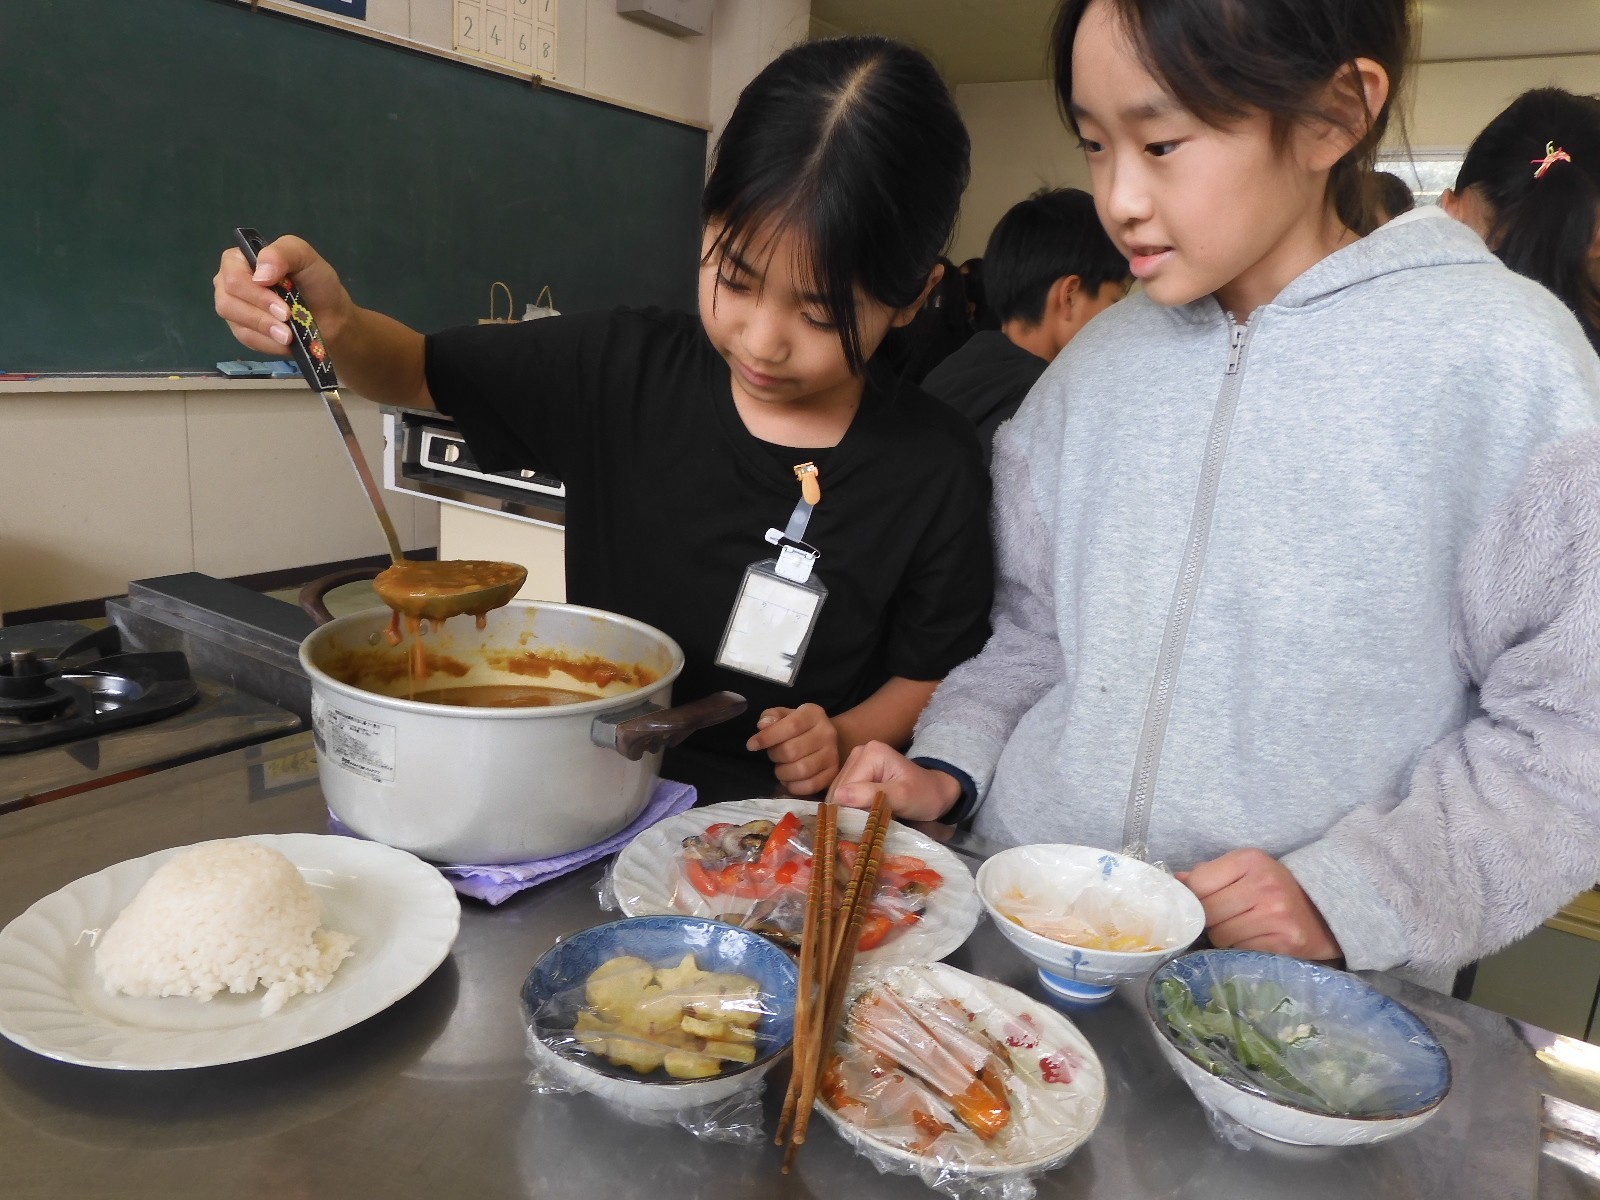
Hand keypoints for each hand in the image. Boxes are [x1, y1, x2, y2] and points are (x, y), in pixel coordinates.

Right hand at [213, 235, 351, 355]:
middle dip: (260, 312)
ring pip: (234, 321)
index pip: (231, 274)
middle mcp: (230, 282)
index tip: (280, 303)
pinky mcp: (243, 331)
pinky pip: (246, 338)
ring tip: (289, 334)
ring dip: (264, 328)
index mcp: (240, 259)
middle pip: (227, 300)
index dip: (253, 291)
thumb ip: (283, 252)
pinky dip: (268, 342)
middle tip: (287, 317)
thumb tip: (260, 275)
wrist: (331, 316)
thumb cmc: (316, 282)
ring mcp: (234, 308)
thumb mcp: (305, 257)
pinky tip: (286, 341)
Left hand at [746, 704, 839, 795]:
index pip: (791, 726)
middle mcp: (827, 733)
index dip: (768, 737)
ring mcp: (833, 755)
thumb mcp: (784, 715)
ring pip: (800, 770)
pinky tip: (789, 780)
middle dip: (775, 756)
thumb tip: (763, 725)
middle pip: (792, 751)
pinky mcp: (833, 774)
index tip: (751, 745)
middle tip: (773, 755)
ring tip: (781, 768)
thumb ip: (771, 717)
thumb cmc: (798, 727)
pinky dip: (794, 786)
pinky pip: (810, 786)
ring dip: (783, 772)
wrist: (824, 740)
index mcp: (814, 714)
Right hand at [826, 741, 962, 820]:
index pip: (845, 788)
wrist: (935, 792)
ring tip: (868, 818)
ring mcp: (856, 761)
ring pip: (839, 793)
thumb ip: (871, 795)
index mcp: (870, 753)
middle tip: (869, 822)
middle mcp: (859, 752)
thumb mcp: (902, 797)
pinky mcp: (855, 772)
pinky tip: (864, 813)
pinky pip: (844, 793)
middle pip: (839, 789)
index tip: (868, 823)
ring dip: (850, 809)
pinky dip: (851, 806)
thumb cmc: (923, 795)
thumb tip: (839, 797)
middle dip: (850, 809)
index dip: (851, 809)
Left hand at [1177, 849, 1341, 959]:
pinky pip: (1241, 951)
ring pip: (1221, 936)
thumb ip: (1209, 875)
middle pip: (1208, 913)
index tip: (1202, 904)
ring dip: (1225, 938)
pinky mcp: (1285, 942)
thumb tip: (1174, 883)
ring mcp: (1277, 915)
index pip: (1198, 884)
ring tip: (1242, 929)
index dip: (1194, 899)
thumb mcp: (1245, 870)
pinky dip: (1241, 950)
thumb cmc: (1275, 888)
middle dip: (1210, 921)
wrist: (1326, 910)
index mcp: (1250, 860)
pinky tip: (1255, 940)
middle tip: (1224, 919)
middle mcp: (1264, 885)